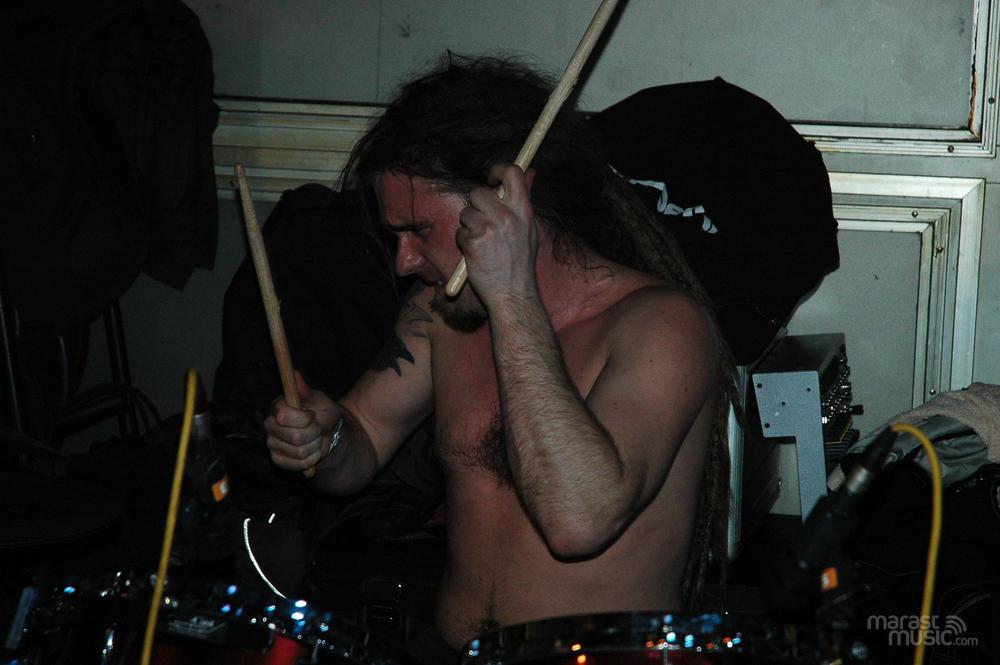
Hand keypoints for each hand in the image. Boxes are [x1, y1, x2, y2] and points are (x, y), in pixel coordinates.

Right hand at [264, 371, 340, 472]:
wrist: (327, 434)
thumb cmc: (322, 413)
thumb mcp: (320, 400)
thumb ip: (306, 390)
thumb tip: (295, 373)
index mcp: (278, 407)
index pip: (284, 416)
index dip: (304, 418)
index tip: (312, 415)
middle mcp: (270, 425)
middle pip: (295, 437)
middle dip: (314, 433)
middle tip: (316, 428)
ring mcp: (272, 444)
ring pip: (300, 452)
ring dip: (315, 446)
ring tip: (315, 439)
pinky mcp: (277, 460)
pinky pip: (298, 464)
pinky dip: (311, 459)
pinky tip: (311, 451)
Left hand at [456, 164, 538, 307]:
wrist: (513, 294)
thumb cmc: (520, 263)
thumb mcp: (530, 230)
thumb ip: (524, 202)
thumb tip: (529, 173)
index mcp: (524, 211)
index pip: (512, 173)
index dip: (498, 169)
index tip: (491, 178)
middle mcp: (507, 217)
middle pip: (479, 192)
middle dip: (476, 205)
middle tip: (482, 221)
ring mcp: (488, 229)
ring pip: (466, 213)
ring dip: (469, 226)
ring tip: (482, 243)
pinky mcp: (473, 242)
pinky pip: (460, 233)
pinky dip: (464, 243)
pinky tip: (477, 255)